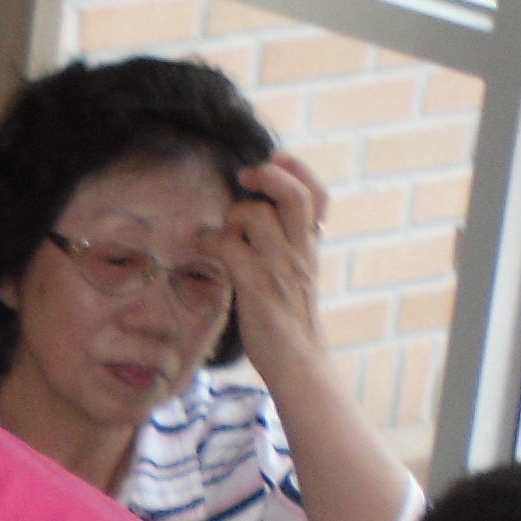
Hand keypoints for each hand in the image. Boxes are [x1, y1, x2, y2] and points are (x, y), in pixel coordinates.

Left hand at [218, 153, 332, 376]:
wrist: (299, 363)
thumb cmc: (289, 319)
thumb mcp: (295, 274)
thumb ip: (283, 244)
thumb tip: (253, 215)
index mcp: (310, 247)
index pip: (318, 196)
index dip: (298, 170)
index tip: (275, 158)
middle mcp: (300, 252)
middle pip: (294, 196)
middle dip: (267, 176)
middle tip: (244, 177)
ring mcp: (280, 270)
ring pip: (258, 217)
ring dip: (232, 215)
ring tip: (220, 232)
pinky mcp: (258, 289)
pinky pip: (231, 249)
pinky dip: (210, 242)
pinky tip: (201, 249)